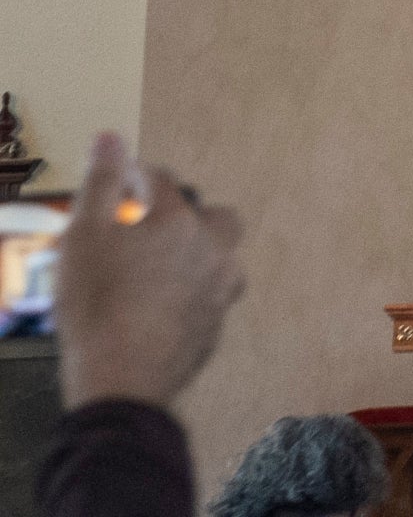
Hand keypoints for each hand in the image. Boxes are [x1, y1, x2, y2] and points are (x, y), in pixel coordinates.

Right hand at [56, 133, 244, 410]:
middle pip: (217, 217)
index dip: (138, 176)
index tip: (121, 179)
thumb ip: (100, 184)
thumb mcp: (84, 237)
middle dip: (188, 215)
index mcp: (180, 222)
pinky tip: (163, 305)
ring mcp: (220, 291)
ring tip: (160, 268)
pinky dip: (192, 293)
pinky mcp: (216, 327)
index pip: (163, 181)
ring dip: (198, 256)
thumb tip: (110, 138)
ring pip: (222, 260)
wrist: (121, 380)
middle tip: (151, 227)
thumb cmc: (97, 306)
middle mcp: (213, 250)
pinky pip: (211, 298)